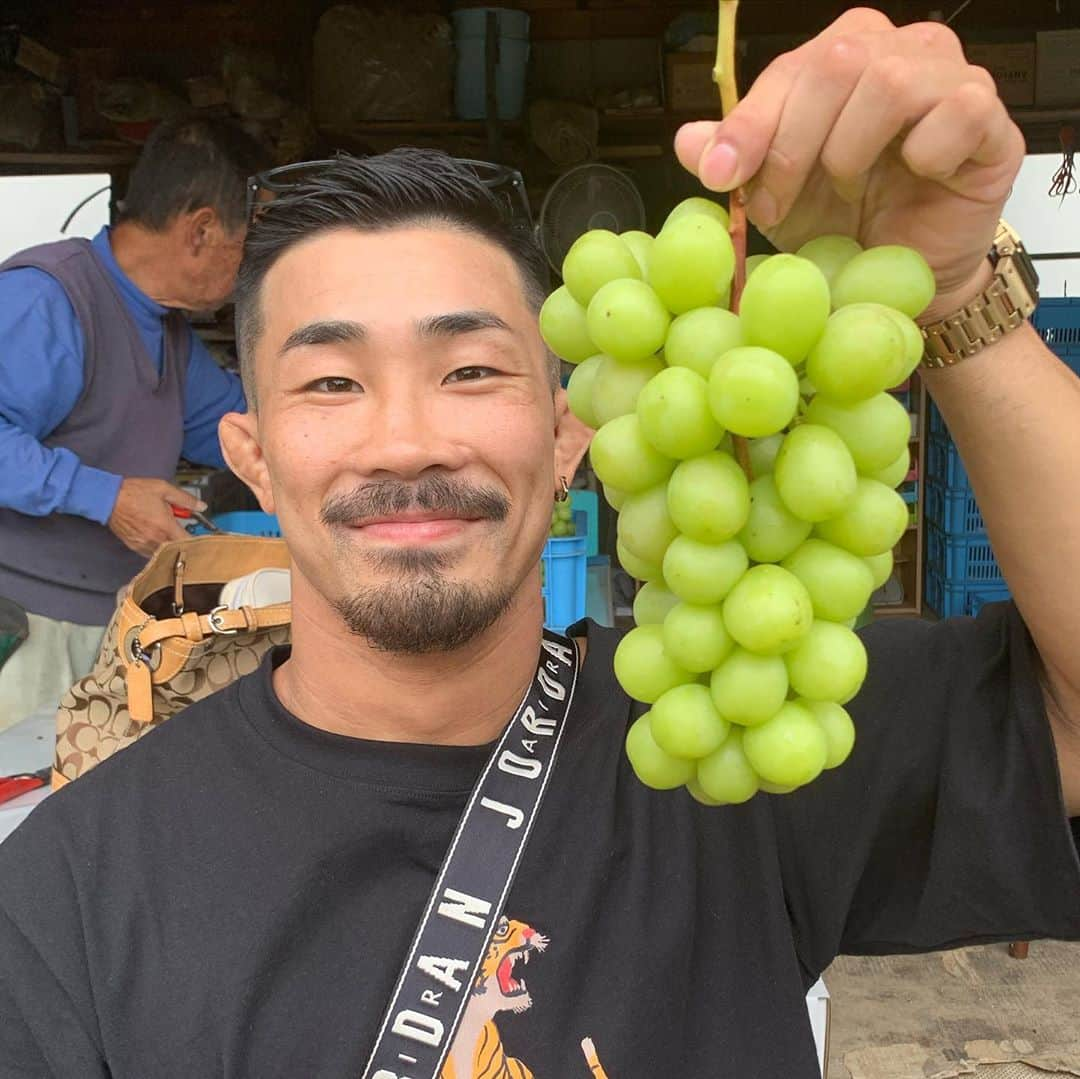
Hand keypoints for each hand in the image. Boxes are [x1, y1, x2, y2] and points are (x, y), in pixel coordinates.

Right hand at [107, 478, 203, 557]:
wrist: (108, 498)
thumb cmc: (135, 492)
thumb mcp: (164, 489)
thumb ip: (185, 499)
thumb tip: (202, 507)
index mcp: (165, 526)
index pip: (188, 542)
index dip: (197, 542)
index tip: (201, 539)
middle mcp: (155, 539)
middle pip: (177, 551)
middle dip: (184, 544)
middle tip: (185, 536)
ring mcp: (143, 545)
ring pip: (164, 554)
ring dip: (170, 548)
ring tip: (171, 537)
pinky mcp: (134, 546)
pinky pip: (150, 553)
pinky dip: (157, 549)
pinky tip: (158, 540)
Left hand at [674, 7, 1024, 321]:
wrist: (901, 274)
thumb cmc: (845, 222)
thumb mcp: (775, 197)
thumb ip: (737, 164)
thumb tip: (690, 142)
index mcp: (841, 59)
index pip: (789, 69)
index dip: (750, 125)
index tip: (720, 175)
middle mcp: (897, 53)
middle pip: (836, 65)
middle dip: (793, 144)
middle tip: (778, 203)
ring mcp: (949, 79)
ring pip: (890, 81)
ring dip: (852, 149)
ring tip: (848, 189)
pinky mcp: (990, 120)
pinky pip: (956, 113)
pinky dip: (924, 155)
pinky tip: (912, 179)